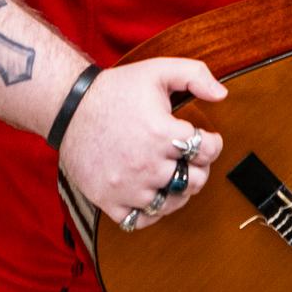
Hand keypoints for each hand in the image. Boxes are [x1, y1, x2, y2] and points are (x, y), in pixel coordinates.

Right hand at [58, 59, 226, 232]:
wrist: (69, 107)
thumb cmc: (115, 90)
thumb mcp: (157, 70)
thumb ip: (195, 75)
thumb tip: (222, 95)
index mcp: (161, 133)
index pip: (208, 150)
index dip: (212, 143)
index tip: (205, 138)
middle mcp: (146, 164)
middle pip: (194, 181)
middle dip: (199, 169)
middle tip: (189, 158)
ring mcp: (126, 186)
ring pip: (170, 203)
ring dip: (178, 191)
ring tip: (172, 175)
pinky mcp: (107, 200)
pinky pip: (139, 221)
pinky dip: (150, 212)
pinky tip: (150, 194)